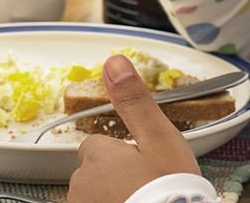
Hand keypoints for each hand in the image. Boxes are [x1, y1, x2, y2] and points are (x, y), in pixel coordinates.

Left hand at [68, 55, 200, 202]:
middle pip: (96, 175)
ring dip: (115, 198)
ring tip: (145, 201)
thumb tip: (114, 61)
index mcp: (97, 156)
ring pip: (95, 196)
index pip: (100, 147)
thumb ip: (135, 101)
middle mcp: (80, 185)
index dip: (125, 156)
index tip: (146, 169)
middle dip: (117, 181)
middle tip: (149, 191)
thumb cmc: (169, 193)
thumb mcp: (161, 140)